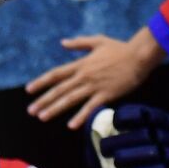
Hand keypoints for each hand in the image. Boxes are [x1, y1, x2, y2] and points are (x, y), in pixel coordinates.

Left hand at [26, 30, 163, 128]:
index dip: (41, 82)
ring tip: (42, 117)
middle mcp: (84, 76)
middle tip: (31, 111)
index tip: (29, 89)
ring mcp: (94, 86)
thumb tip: (63, 42)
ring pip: (70, 99)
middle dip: (43, 100)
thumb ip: (79, 43)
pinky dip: (80, 117)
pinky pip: (90, 107)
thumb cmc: (120, 48)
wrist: (139, 56)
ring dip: (55, 108)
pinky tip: (71, 126)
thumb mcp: (98, 41)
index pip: (56, 74)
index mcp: (81, 64)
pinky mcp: (106, 95)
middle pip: (59, 89)